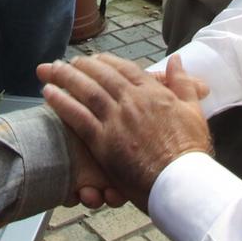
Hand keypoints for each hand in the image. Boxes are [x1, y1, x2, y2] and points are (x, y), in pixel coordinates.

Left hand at [37, 53, 211, 210]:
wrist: (182, 181)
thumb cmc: (190, 151)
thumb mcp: (193, 111)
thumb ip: (183, 83)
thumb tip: (177, 60)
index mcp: (153, 93)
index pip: (126, 69)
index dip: (108, 62)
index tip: (97, 59)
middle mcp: (132, 101)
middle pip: (102, 75)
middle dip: (82, 65)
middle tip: (67, 62)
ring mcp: (116, 120)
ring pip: (87, 91)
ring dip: (67, 77)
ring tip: (51, 69)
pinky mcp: (103, 142)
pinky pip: (78, 117)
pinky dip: (61, 102)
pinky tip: (48, 92)